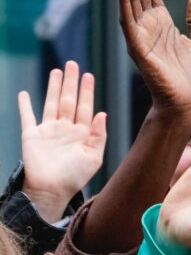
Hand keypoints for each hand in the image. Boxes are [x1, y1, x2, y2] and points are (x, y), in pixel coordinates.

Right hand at [19, 61, 106, 223]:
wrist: (52, 190)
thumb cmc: (75, 177)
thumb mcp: (94, 157)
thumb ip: (99, 135)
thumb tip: (102, 113)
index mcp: (82, 133)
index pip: (85, 107)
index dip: (87, 91)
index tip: (89, 75)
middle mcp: (66, 129)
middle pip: (69, 99)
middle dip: (71, 82)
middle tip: (72, 64)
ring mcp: (48, 131)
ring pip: (51, 102)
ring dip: (54, 87)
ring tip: (57, 71)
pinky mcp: (31, 135)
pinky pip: (27, 116)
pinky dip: (25, 105)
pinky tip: (24, 93)